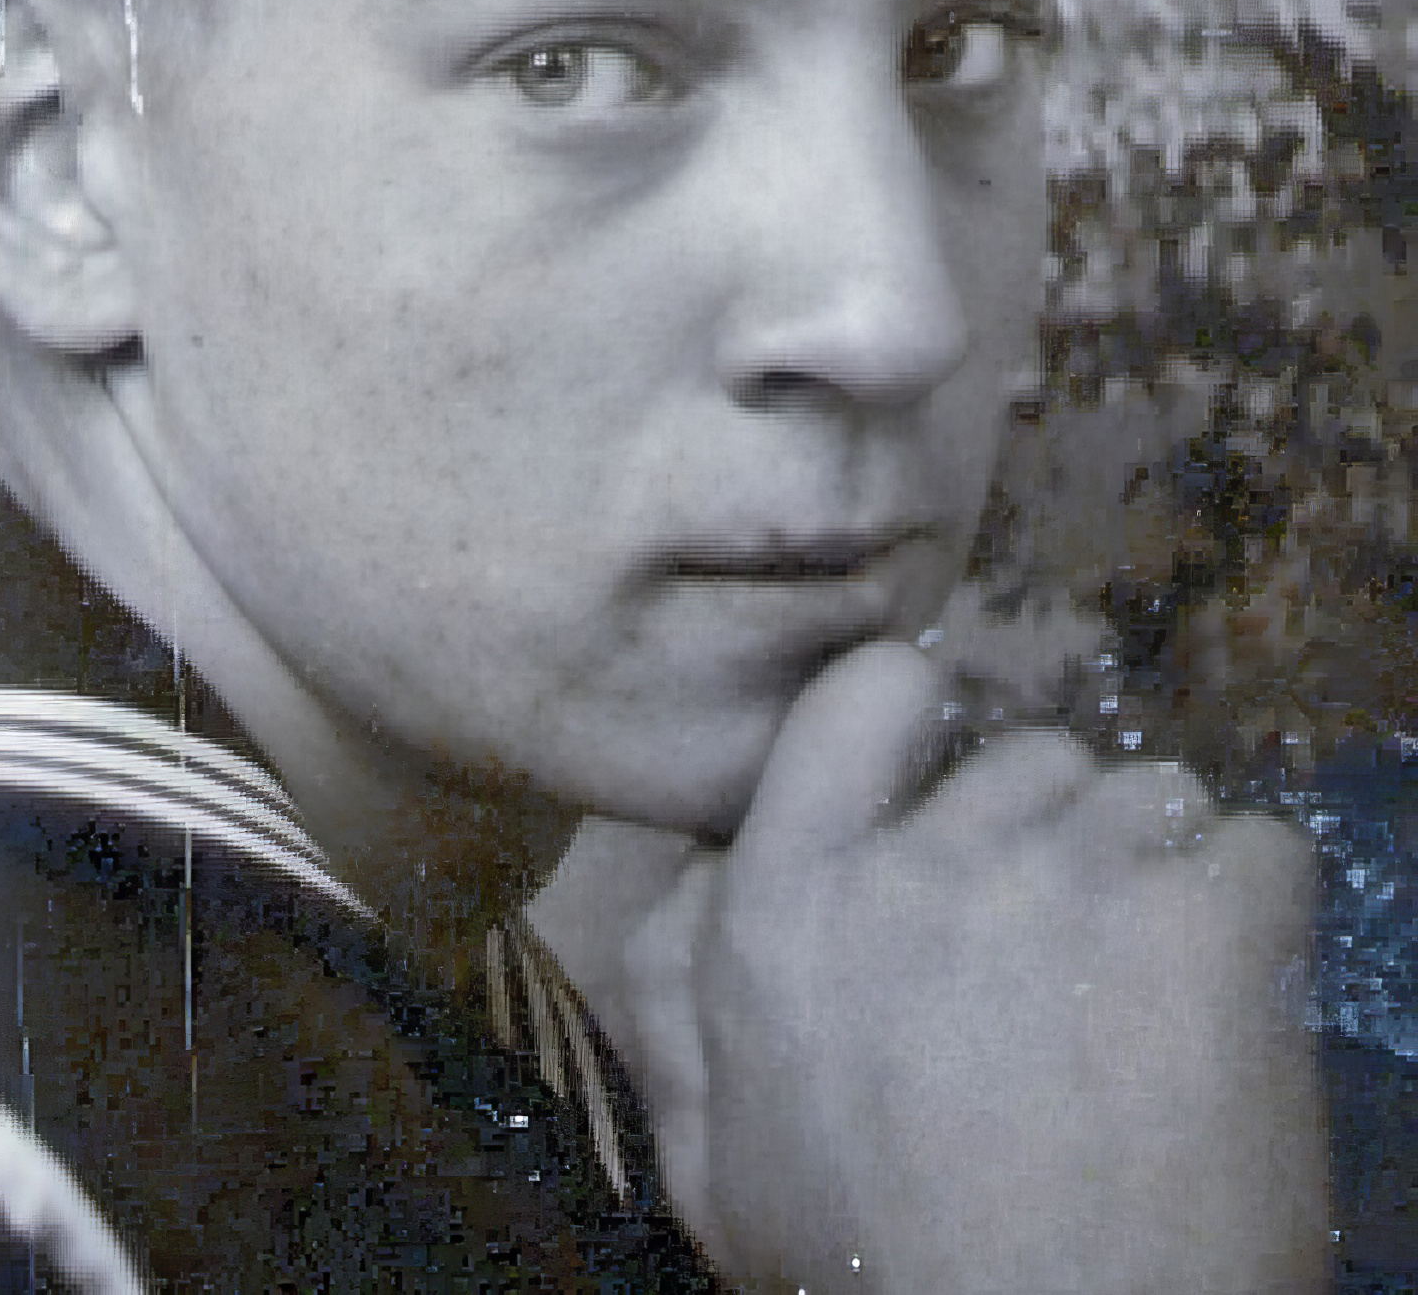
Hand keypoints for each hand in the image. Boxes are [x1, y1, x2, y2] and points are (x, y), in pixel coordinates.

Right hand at [618, 641, 1328, 1294]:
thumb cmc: (870, 1276)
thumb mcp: (711, 1156)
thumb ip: (669, 990)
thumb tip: (692, 865)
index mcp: (789, 896)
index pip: (865, 692)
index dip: (920, 718)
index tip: (947, 785)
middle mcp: (921, 856)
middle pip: (1024, 758)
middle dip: (1051, 835)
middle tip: (1062, 954)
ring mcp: (1071, 875)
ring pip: (1146, 795)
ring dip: (1154, 869)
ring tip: (1152, 990)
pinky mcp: (1206, 923)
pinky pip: (1259, 852)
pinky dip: (1256, 914)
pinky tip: (1229, 1006)